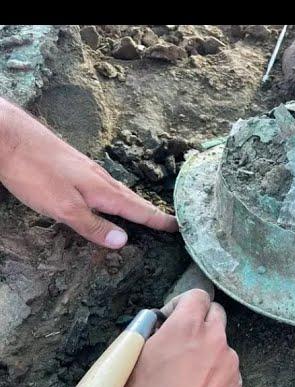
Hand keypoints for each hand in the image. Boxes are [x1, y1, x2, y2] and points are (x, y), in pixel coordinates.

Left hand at [0, 98, 176, 248]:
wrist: (9, 137)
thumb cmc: (35, 172)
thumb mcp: (63, 207)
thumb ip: (93, 225)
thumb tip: (123, 241)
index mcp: (103, 191)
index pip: (138, 210)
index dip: (157, 220)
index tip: (177, 226)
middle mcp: (101, 179)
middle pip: (132, 199)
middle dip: (151, 212)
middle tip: (168, 221)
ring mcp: (88, 171)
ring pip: (119, 192)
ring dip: (135, 204)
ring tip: (145, 213)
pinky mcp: (75, 167)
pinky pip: (106, 186)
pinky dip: (117, 196)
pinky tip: (110, 197)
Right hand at [104, 289, 241, 386]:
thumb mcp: (134, 355)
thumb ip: (154, 331)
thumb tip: (161, 323)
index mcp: (187, 327)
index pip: (198, 295)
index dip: (182, 304)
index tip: (173, 316)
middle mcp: (213, 339)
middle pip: (215, 313)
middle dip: (199, 320)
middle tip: (181, 337)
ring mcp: (228, 362)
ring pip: (222, 341)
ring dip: (207, 347)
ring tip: (186, 370)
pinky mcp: (235, 382)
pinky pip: (227, 366)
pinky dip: (215, 370)